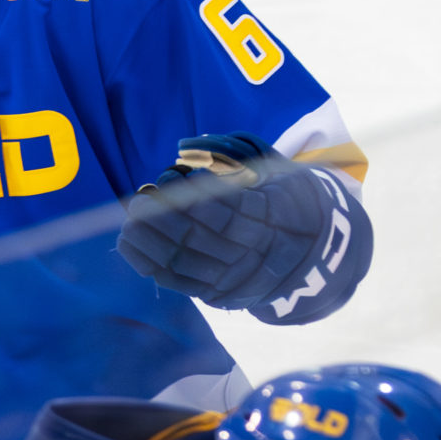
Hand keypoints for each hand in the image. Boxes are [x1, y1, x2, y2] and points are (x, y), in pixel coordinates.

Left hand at [117, 131, 373, 323]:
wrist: (312, 252)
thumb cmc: (282, 198)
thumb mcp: (275, 172)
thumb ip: (237, 157)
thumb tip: (190, 144)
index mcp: (276, 215)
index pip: (235, 210)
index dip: (200, 199)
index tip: (172, 180)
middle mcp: (259, 252)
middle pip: (207, 238)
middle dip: (168, 219)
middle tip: (142, 199)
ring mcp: (239, 278)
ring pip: (190, 263)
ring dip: (154, 242)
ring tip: (130, 222)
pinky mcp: (220, 294)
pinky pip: (181, 284)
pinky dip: (151, 266)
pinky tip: (128, 246)